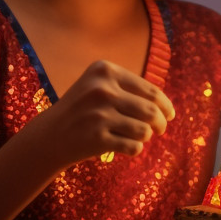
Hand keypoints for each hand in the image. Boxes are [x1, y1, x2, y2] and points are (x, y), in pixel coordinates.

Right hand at [31, 59, 174, 164]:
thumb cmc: (83, 110)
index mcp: (105, 70)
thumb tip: (167, 105)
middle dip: (161, 123)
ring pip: (144, 130)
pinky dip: (135, 149)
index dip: (166, 105)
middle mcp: (101, 90)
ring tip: (140, 137)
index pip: (150, 90)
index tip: (170, 114)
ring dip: (147, 136)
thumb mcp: (100, 86)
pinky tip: (128, 147)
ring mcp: (98, 114)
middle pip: (151, 111)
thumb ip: (131, 89)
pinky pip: (133, 146)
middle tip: (161, 130)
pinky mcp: (97, 138)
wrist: (49, 136)